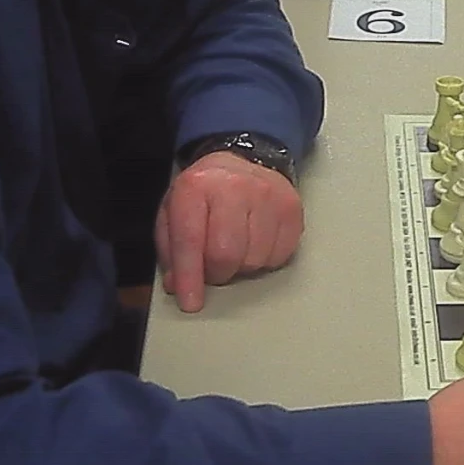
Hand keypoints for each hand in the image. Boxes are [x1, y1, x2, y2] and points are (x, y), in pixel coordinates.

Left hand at [153, 152, 304, 312]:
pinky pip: (279, 256)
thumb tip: (178, 285)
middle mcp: (234, 186)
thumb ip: (171, 249)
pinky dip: (265, 260)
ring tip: (236, 250)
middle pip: (226, 254)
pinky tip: (256, 244)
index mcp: (196, 186)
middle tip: (214, 268)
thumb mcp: (174, 212)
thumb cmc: (205, 194)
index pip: (190, 240)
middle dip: (217, 273)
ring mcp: (268, 195)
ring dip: (242, 267)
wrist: (244, 160)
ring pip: (255, 259)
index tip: (191, 303)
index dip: (190, 277)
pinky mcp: (292, 208)